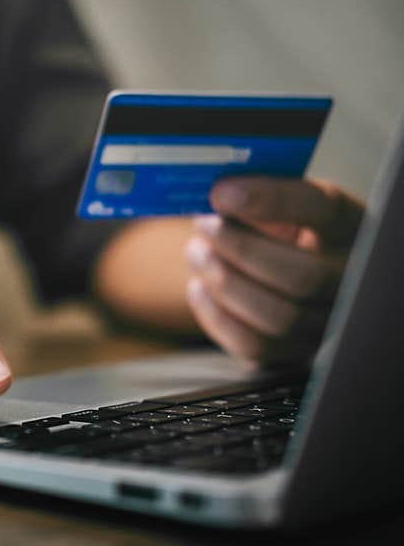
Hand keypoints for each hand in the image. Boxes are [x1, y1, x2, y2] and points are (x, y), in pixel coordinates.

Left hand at [185, 177, 363, 365]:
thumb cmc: (275, 229)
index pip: (321, 209)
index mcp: (349, 226)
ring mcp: (325, 322)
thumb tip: (214, 194)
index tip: (221, 193)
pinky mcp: (293, 353)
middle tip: (204, 227)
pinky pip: (254, 346)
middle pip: (304, 277)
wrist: (278, 268)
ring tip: (196, 253)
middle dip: (242, 251)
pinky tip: (199, 287)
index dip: (270, 200)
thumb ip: (254, 196)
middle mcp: (349, 279)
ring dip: (225, 284)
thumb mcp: (276, 205)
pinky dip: (217, 316)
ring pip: (280, 317)